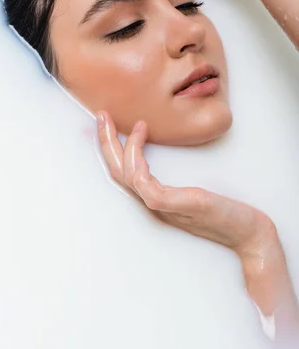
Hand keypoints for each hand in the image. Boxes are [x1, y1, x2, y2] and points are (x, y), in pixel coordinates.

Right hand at [96, 111, 298, 335]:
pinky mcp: (171, 205)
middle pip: (117, 172)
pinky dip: (137, 160)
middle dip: (107, 142)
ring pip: (126, 176)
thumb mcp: (196, 191)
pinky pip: (144, 184)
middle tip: (101, 116)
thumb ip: (177, 180)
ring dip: (122, 146)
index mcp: (155, 199)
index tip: (109, 123)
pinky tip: (143, 137)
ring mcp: (160, 206)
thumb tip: (170, 153)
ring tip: (133, 123)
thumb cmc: (226, 212)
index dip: (112, 147)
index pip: (123, 172)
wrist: (247, 233)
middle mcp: (152, 203)